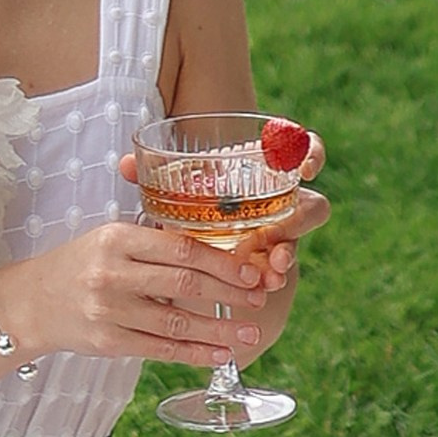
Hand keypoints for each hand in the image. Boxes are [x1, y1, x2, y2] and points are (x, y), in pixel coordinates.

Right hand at [0, 219, 286, 370]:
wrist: (32, 301)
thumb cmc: (80, 265)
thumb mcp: (109, 239)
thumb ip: (154, 243)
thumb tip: (217, 251)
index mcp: (116, 239)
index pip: (180, 248)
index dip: (222, 261)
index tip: (251, 268)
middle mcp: (111, 275)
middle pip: (184, 285)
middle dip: (229, 293)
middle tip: (259, 297)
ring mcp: (110, 312)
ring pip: (177, 323)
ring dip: (220, 330)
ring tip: (251, 333)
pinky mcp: (109, 343)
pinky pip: (162, 350)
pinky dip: (195, 354)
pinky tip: (221, 354)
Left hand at [112, 151, 329, 312]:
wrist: (188, 249)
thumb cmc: (186, 203)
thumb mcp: (172, 188)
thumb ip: (154, 174)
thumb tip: (126, 164)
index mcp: (259, 169)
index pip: (301, 149)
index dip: (311, 153)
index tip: (307, 168)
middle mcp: (277, 199)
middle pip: (308, 204)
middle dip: (297, 221)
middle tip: (275, 237)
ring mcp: (279, 233)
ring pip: (297, 240)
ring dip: (286, 254)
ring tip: (270, 272)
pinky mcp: (270, 262)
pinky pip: (282, 269)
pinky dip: (271, 276)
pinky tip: (263, 287)